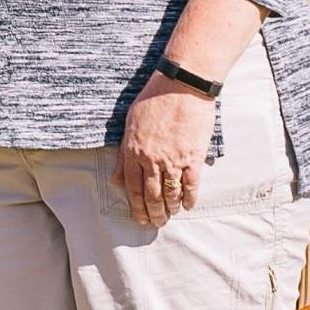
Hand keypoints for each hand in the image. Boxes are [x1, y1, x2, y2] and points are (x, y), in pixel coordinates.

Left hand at [117, 81, 215, 227]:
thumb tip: (117, 179)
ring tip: (170, 215)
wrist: (181, 86)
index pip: (132, 187)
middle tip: (155, 223)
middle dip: (153, 213)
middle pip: (151, 195)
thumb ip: (123, 154)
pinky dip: (189, 198)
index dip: (136, 206)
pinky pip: (190, 185)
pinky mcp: (193, 157)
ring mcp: (173, 159)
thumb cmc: (154, 100)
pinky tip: (188, 205)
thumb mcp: (130, 124)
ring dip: (170, 208)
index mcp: (133, 150)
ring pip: (170, 193)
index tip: (139, 217)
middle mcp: (151, 159)